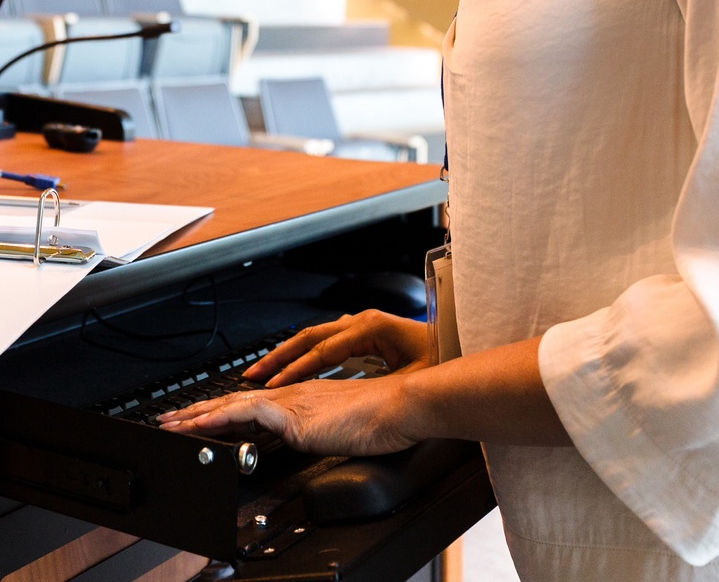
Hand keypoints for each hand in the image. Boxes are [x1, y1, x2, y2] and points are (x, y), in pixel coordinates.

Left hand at [157, 377, 417, 455]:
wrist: (400, 409)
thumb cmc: (383, 421)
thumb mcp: (344, 429)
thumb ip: (324, 431)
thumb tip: (314, 441)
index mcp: (302, 398)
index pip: (252, 405)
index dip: (222, 411)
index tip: (199, 419)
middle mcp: (291, 396)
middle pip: (233, 402)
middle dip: (198, 412)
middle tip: (169, 419)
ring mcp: (289, 403)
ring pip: (231, 405)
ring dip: (197, 416)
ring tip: (171, 424)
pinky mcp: (292, 415)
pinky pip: (245, 414)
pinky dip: (219, 419)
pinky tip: (201, 426)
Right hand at [244, 310, 432, 387]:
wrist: (465, 343)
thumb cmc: (445, 360)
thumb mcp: (415, 376)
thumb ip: (385, 384)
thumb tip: (361, 395)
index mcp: (371, 328)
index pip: (321, 352)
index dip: (295, 370)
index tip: (273, 386)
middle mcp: (363, 322)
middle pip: (310, 337)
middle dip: (279, 357)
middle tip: (253, 373)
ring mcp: (364, 325)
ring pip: (316, 336)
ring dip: (290, 354)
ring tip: (267, 370)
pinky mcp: (367, 334)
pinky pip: (327, 341)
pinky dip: (307, 354)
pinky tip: (298, 365)